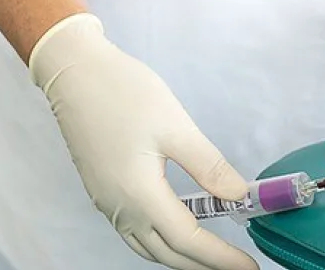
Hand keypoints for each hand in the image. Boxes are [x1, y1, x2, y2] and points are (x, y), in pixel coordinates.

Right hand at [29, 14, 257, 269]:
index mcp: (139, 194)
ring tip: (213, 255)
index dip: (221, 257)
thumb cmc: (124, 94)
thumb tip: (238, 195)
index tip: (249, 267)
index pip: (188, 240)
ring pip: (147, 246)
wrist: (75, 73)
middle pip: (166, 253)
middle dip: (203, 265)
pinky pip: (134, 231)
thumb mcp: (176, 127)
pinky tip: (178, 229)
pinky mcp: (102, 191)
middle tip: (237, 267)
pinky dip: (160, 241)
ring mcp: (107, 202)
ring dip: (181, 257)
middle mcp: (120, 207)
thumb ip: (208, 166)